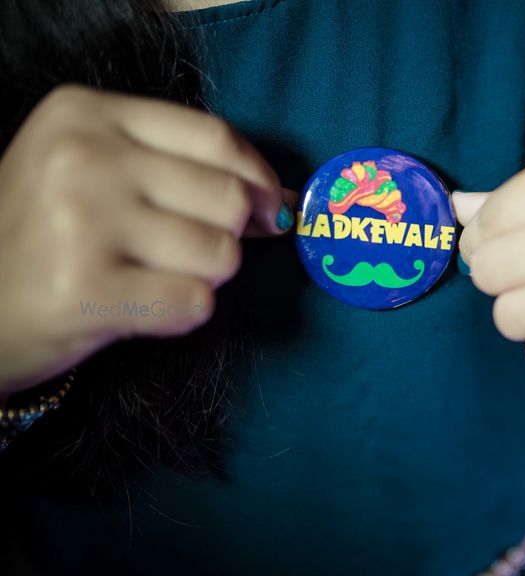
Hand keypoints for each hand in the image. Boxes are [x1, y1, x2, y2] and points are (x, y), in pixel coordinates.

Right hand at [0, 84, 295, 395]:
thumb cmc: (44, 234)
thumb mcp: (94, 169)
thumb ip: (181, 169)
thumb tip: (280, 201)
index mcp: (86, 113)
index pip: (215, 138)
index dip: (259, 178)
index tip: (270, 206)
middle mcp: (83, 157)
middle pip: (228, 198)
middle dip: (225, 236)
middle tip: (180, 252)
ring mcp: (83, 221)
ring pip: (221, 254)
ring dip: (201, 276)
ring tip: (148, 276)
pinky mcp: (88, 288)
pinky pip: (195, 302)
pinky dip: (182, 313)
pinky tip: (140, 306)